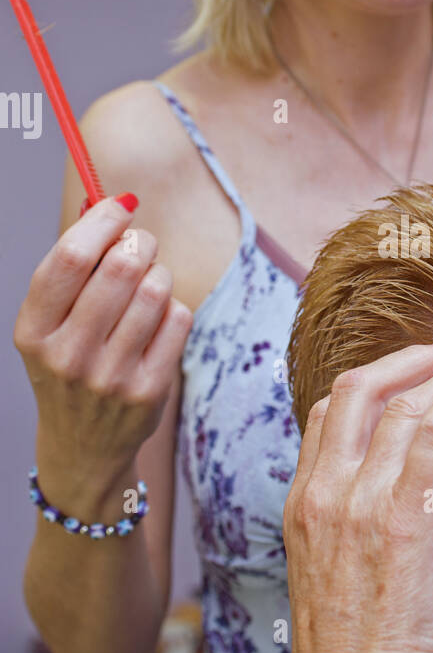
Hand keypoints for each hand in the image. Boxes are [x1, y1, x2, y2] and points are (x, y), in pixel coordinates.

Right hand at [13, 196, 192, 483]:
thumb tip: (111, 206)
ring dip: (159, 275)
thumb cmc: (70, 364)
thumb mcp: (49, 324)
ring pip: (156, 289)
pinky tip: (159, 320)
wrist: (84, 446)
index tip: (120, 208)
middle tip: (141, 246)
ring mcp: (109, 376)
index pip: (70, 258)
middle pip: (120, 267)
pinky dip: (173, 308)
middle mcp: (67, 355)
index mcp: (33, 330)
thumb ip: (73, 268)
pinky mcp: (148, 390)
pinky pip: (178, 318)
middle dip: (139, 243)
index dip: (102, 222)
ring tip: (150, 285)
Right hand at [282, 335, 432, 652]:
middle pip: (355, 389)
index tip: (417, 377)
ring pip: (397, 399)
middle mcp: (321, 494)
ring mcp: (357, 501)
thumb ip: (356, 538)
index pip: (328, 415)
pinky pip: (432, 428)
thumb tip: (393, 521)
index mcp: (302, 508)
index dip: (375, 384)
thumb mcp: (341, 587)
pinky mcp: (403, 515)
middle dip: (409, 359)